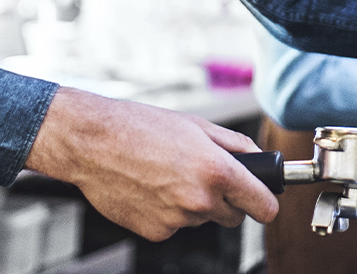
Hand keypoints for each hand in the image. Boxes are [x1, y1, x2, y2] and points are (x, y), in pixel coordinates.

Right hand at [24, 88, 278, 240]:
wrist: (91, 143)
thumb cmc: (139, 128)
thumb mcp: (196, 125)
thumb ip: (235, 145)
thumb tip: (258, 159)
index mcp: (217, 171)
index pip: (263, 206)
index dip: (265, 202)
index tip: (262, 200)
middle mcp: (200, 200)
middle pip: (234, 217)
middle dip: (227, 201)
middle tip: (204, 177)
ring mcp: (177, 220)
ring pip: (201, 219)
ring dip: (193, 203)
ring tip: (167, 175)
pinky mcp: (156, 232)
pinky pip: (175, 225)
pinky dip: (168, 212)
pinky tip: (151, 188)